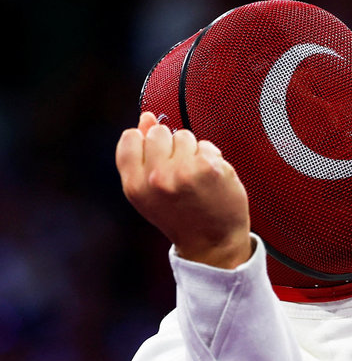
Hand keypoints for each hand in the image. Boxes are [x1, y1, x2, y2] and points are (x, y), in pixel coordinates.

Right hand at [115, 112, 251, 268]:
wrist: (213, 243)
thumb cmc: (182, 215)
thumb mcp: (150, 190)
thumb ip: (143, 153)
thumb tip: (145, 117)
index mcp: (134, 185)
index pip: (130, 137)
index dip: (147, 143)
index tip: (159, 160)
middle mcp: (155, 179)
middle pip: (158, 131)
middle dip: (171, 147)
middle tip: (179, 175)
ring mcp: (182, 172)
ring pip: (184, 135)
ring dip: (192, 152)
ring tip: (196, 179)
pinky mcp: (208, 168)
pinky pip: (206, 145)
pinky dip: (212, 158)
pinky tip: (212, 179)